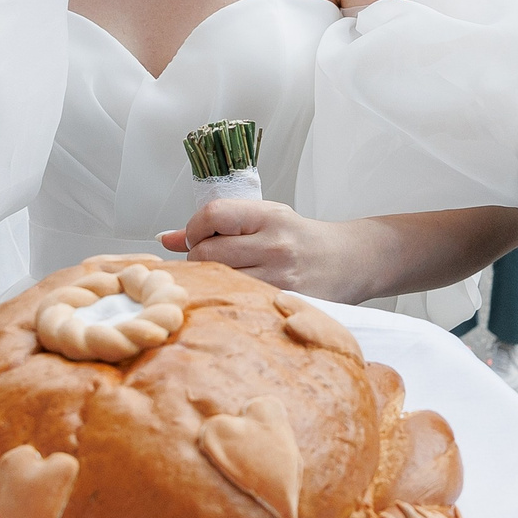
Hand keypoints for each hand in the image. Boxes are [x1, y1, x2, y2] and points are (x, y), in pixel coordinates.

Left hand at [159, 200, 363, 297]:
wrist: (351, 259)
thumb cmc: (303, 237)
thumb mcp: (266, 218)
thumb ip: (219, 225)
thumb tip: (166, 239)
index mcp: (268, 216)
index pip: (212, 215)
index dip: (193, 228)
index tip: (196, 236)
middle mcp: (275, 244)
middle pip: (207, 253)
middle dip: (197, 258)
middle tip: (208, 261)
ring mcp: (281, 277)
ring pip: (219, 281)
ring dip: (211, 280)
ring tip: (224, 276)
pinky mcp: (285, 302)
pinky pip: (239, 302)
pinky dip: (230, 298)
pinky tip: (237, 294)